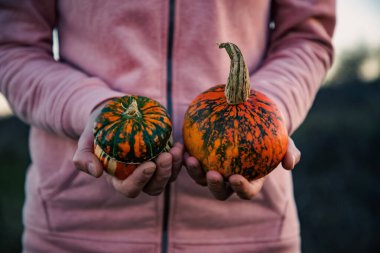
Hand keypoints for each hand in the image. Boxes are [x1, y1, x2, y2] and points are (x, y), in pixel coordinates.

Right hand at [72, 101, 183, 197]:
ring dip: (174, 167)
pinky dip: (179, 158)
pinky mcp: (163, 158)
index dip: (140, 181)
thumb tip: (96, 173)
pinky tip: (179, 145)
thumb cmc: (98, 128)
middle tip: (166, 156)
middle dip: (162, 175)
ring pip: (167, 178)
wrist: (112, 114)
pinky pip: (175, 165)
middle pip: (154, 188)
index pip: (130, 189)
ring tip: (175, 149)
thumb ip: (83, 157)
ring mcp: (152, 169)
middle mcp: (137, 178)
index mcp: (118, 179)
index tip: (149, 164)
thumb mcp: (85, 139)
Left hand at [184, 138, 300, 200]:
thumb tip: (290, 164)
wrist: (252, 119)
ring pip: (201, 179)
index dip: (241, 188)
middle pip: (220, 191)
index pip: (246, 191)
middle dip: (214, 186)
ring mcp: (214, 170)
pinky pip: (191, 161)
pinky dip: (186, 156)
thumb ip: (290, 151)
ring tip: (191, 159)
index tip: (235, 177)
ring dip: (195, 172)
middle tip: (212, 173)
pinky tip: (182, 146)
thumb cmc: (270, 131)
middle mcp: (230, 179)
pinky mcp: (201, 159)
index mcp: (250, 180)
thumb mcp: (284, 139)